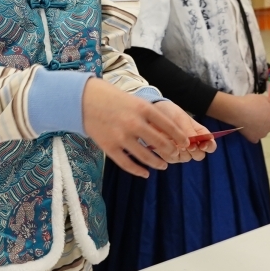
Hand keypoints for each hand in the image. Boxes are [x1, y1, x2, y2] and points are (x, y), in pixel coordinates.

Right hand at [82, 79, 201, 177]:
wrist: (83, 99)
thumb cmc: (111, 97)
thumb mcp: (134, 100)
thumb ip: (148, 114)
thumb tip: (167, 130)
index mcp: (142, 108)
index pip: (168, 125)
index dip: (179, 136)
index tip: (185, 143)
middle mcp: (134, 123)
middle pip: (159, 142)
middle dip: (171, 151)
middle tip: (175, 155)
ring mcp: (121, 136)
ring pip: (145, 156)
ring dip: (157, 163)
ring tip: (163, 166)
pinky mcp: (109, 147)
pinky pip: (127, 163)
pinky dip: (138, 170)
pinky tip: (145, 173)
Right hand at [208, 91, 269, 143]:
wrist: (238, 111)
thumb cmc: (252, 102)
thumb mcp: (264, 98)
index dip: (268, 113)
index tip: (260, 110)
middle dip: (265, 121)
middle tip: (255, 115)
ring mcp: (263, 134)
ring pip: (263, 131)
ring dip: (259, 128)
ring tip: (249, 121)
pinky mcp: (254, 139)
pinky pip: (255, 138)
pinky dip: (252, 134)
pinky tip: (247, 129)